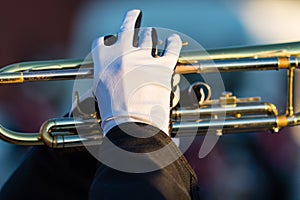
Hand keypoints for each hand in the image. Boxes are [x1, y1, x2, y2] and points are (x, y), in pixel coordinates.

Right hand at [92, 9, 181, 134]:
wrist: (130, 124)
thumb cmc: (112, 115)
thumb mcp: (98, 97)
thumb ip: (98, 85)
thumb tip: (92, 92)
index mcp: (103, 61)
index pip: (102, 42)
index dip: (107, 40)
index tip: (111, 39)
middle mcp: (122, 54)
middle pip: (126, 29)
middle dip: (130, 19)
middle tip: (134, 14)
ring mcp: (143, 58)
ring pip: (148, 37)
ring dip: (150, 34)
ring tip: (151, 32)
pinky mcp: (162, 66)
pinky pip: (171, 48)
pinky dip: (173, 42)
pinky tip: (173, 39)